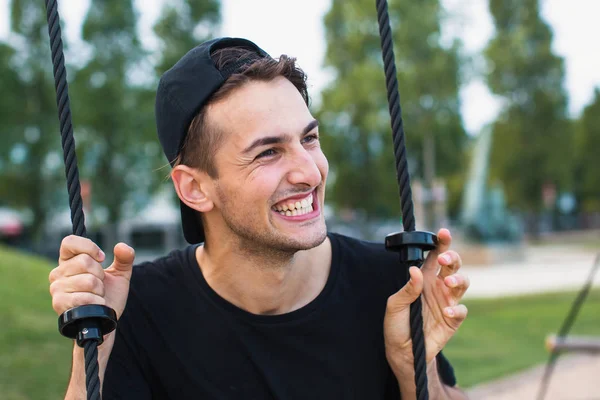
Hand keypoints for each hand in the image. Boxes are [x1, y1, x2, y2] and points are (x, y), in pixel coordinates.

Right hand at [49, 235, 134, 324]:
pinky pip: (84, 297)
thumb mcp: (121, 274)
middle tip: (99, 284)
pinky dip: (97, 301)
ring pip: (88, 280)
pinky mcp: (59, 303)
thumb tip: (122, 246)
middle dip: (100, 274)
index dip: (89, 247)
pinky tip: (95, 305)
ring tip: (96, 296)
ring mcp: (57, 288)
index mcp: (69, 261)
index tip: (102, 258)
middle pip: (84, 261)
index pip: (70, 242)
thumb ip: (125, 258)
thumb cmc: (109, 295)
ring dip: (100, 290)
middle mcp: (59, 272)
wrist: (105, 319)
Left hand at [384, 228, 468, 368]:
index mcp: (424, 278)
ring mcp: (447, 301)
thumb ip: (407, 289)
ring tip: (448, 282)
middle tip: (444, 260)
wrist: (402, 351)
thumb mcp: (395, 305)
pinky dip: (456, 308)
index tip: (443, 233)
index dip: (441, 243)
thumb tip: (416, 271)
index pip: (435, 256)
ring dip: (458, 279)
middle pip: (453, 265)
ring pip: (462, 282)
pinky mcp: (453, 319)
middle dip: (452, 258)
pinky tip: (446, 310)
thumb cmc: (396, 324)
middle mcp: (438, 287)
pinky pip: (461, 309)